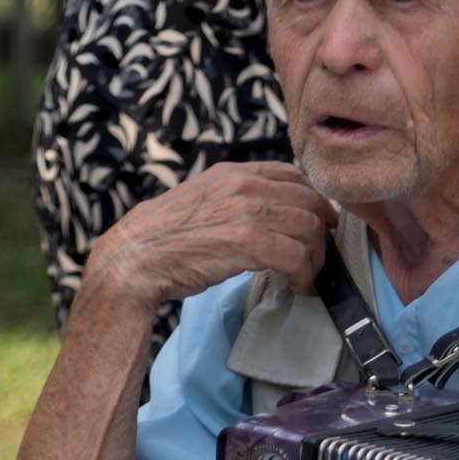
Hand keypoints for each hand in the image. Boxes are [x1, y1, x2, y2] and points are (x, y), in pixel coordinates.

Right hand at [86, 161, 335, 306]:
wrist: (136, 256)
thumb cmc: (166, 237)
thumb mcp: (202, 200)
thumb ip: (234, 199)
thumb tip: (266, 212)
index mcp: (233, 173)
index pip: (292, 174)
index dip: (314, 198)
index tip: (321, 219)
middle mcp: (244, 186)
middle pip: (309, 201)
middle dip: (322, 230)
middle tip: (319, 253)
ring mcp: (247, 212)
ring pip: (309, 229)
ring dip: (315, 257)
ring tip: (307, 275)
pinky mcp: (248, 243)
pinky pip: (297, 257)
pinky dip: (305, 275)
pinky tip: (298, 286)